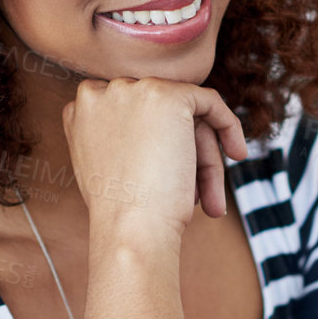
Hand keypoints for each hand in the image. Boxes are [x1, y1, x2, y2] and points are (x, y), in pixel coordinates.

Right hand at [61, 77, 247, 247]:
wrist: (130, 229)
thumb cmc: (122, 213)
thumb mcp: (108, 165)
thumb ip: (122, 136)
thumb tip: (161, 128)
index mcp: (80, 110)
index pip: (132, 114)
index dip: (155, 143)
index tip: (168, 174)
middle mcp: (100, 92)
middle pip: (160, 116)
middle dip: (185, 154)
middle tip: (198, 197)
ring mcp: (132, 90)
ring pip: (185, 116)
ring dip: (203, 159)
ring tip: (211, 201)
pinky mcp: (167, 95)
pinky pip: (209, 102)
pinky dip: (228, 125)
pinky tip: (237, 153)